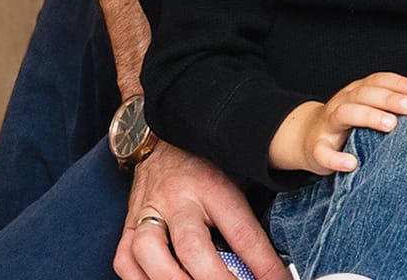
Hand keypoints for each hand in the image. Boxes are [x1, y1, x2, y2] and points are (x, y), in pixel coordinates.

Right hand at [117, 147, 286, 279]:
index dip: (262, 263)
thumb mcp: (239, 173)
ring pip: (148, 252)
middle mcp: (177, 199)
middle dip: (214, 279)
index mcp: (213, 185)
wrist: (161, 141)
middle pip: (191, 246)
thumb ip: (253, 209)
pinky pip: (125, 259)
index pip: (241, 231)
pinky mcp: (127, 224)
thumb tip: (281, 251)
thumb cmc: (206, 162)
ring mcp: (147, 212)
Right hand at [269, 72, 406, 174]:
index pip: (377, 81)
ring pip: (344, 114)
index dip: (398, 84)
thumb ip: (391, 108)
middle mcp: (342, 103)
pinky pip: (323, 152)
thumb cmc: (350, 125)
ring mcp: (327, 125)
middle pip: (364, 94)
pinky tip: (352, 163)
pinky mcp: (316, 148)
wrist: (307, 139)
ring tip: (390, 125)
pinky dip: (336, 158)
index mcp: (356, 92)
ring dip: (368, 116)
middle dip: (388, 98)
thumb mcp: (368, 110)